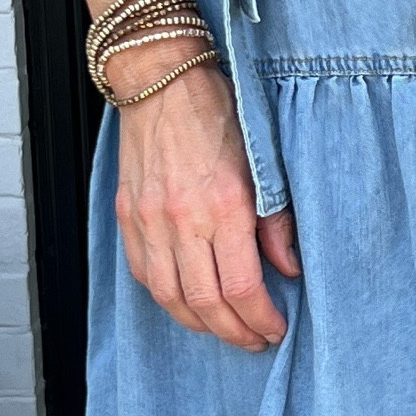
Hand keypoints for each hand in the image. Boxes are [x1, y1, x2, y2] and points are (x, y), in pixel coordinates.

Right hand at [113, 52, 299, 349]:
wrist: (161, 77)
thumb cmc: (216, 107)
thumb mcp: (262, 156)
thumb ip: (275, 217)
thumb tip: (288, 266)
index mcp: (223, 203)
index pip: (242, 287)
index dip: (261, 318)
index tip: (275, 326)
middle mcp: (182, 218)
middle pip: (205, 304)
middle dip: (234, 332)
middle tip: (255, 338)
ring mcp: (149, 220)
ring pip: (170, 298)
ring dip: (200, 324)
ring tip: (224, 328)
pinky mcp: (128, 215)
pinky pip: (144, 275)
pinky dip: (167, 298)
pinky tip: (187, 301)